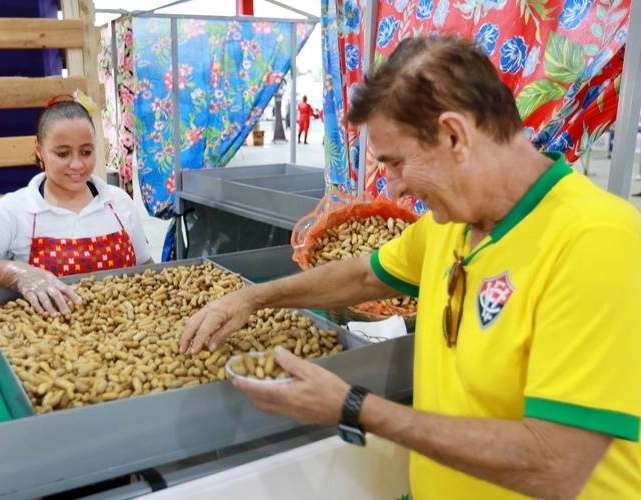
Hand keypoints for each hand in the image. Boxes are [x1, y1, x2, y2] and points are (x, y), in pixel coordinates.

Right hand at [0, 261, 81, 315]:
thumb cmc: (41, 278)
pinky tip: (40, 312)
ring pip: (44, 298)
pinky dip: (36, 306)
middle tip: (67, 313)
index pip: (65, 288)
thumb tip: (76, 289)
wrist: (23, 273)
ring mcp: (37, 289)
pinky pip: (32, 300)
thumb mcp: (52, 279)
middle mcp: (47, 285)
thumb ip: (62, 286)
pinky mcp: (28, 292)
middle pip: (56, 295)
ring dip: (50, 307)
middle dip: (62, 304)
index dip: (73, 295)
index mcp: (54, 281)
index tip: (80, 303)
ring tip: (55, 315)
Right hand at [179, 290, 253, 353]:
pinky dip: (190, 328)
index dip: (197, 342)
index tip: (193, 353)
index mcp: (216, 313)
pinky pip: (195, 318)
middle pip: (192, 324)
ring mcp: (206, 307)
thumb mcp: (235, 325)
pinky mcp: (206, 308)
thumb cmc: (242, 311)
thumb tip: (210, 348)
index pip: (203, 330)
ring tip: (183, 346)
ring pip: (191, 321)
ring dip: (186, 334)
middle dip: (185, 338)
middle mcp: (208, 309)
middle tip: (182, 351)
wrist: (245, 296)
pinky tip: (190, 336)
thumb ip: (222, 336)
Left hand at [232, 346, 349, 425]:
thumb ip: (291, 362)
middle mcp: (285, 408)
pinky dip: (270, 401)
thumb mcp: (311, 371)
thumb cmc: (330, 388)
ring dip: (259, 397)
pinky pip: (277, 409)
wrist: (346, 408)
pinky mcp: (298, 417)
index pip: (258, 390)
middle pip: (259, 402)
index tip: (234, 378)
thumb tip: (275, 352)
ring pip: (268, 407)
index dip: (244, 385)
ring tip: (258, 384)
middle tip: (244, 380)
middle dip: (249, 392)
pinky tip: (277, 391)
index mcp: (285, 395)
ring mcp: (291, 414)